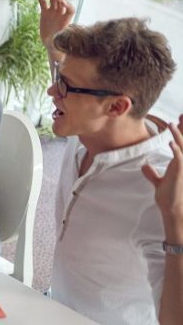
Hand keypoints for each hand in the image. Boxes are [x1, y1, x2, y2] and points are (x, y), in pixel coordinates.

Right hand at [34, 0, 74, 49]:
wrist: (50, 44)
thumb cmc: (56, 46)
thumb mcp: (58, 45)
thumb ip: (58, 45)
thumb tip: (59, 53)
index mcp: (67, 20)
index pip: (70, 9)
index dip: (67, 5)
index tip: (61, 3)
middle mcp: (61, 14)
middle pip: (61, 1)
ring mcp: (53, 12)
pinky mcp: (45, 12)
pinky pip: (43, 2)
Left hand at [142, 116, 182, 242]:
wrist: (173, 209)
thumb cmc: (168, 197)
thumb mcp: (159, 182)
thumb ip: (152, 174)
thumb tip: (144, 166)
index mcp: (179, 163)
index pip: (181, 143)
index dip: (180, 131)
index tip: (178, 119)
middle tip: (182, 115)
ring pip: (182, 147)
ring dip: (178, 135)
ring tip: (172, 123)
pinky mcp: (179, 173)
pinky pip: (179, 159)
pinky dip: (175, 150)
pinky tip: (170, 143)